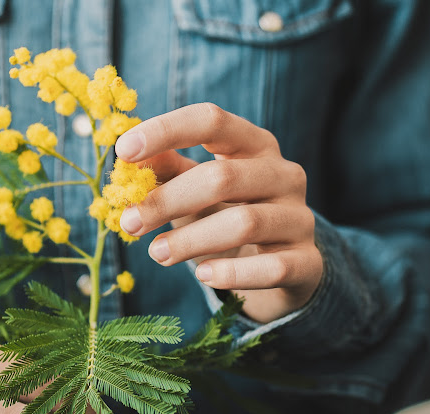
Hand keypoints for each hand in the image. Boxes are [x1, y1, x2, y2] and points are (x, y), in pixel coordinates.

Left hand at [115, 103, 322, 323]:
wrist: (282, 267)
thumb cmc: (227, 217)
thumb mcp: (195, 190)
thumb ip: (167, 170)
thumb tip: (125, 158)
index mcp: (254, 145)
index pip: (212, 121)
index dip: (165, 130)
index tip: (122, 151)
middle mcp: (284, 174)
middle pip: (222, 177)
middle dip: (167, 201)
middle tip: (130, 223)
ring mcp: (300, 218)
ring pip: (244, 223)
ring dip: (190, 241)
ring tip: (157, 254)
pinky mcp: (307, 262)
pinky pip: (271, 269)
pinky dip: (231, 274)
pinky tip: (204, 276)